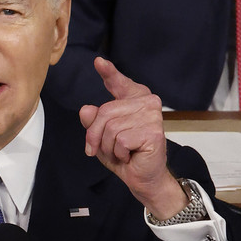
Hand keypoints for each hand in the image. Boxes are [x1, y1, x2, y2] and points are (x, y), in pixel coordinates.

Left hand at [78, 58, 186, 219]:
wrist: (143, 178)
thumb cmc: (124, 155)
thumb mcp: (102, 136)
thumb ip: (93, 121)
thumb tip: (86, 110)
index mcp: (134, 99)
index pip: (119, 83)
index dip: (109, 72)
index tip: (98, 62)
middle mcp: (146, 103)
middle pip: (104, 112)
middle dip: (96, 135)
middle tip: (102, 149)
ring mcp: (151, 116)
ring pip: (110, 128)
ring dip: (108, 147)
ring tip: (121, 153)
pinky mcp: (153, 132)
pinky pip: (120, 140)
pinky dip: (119, 153)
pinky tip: (131, 156)